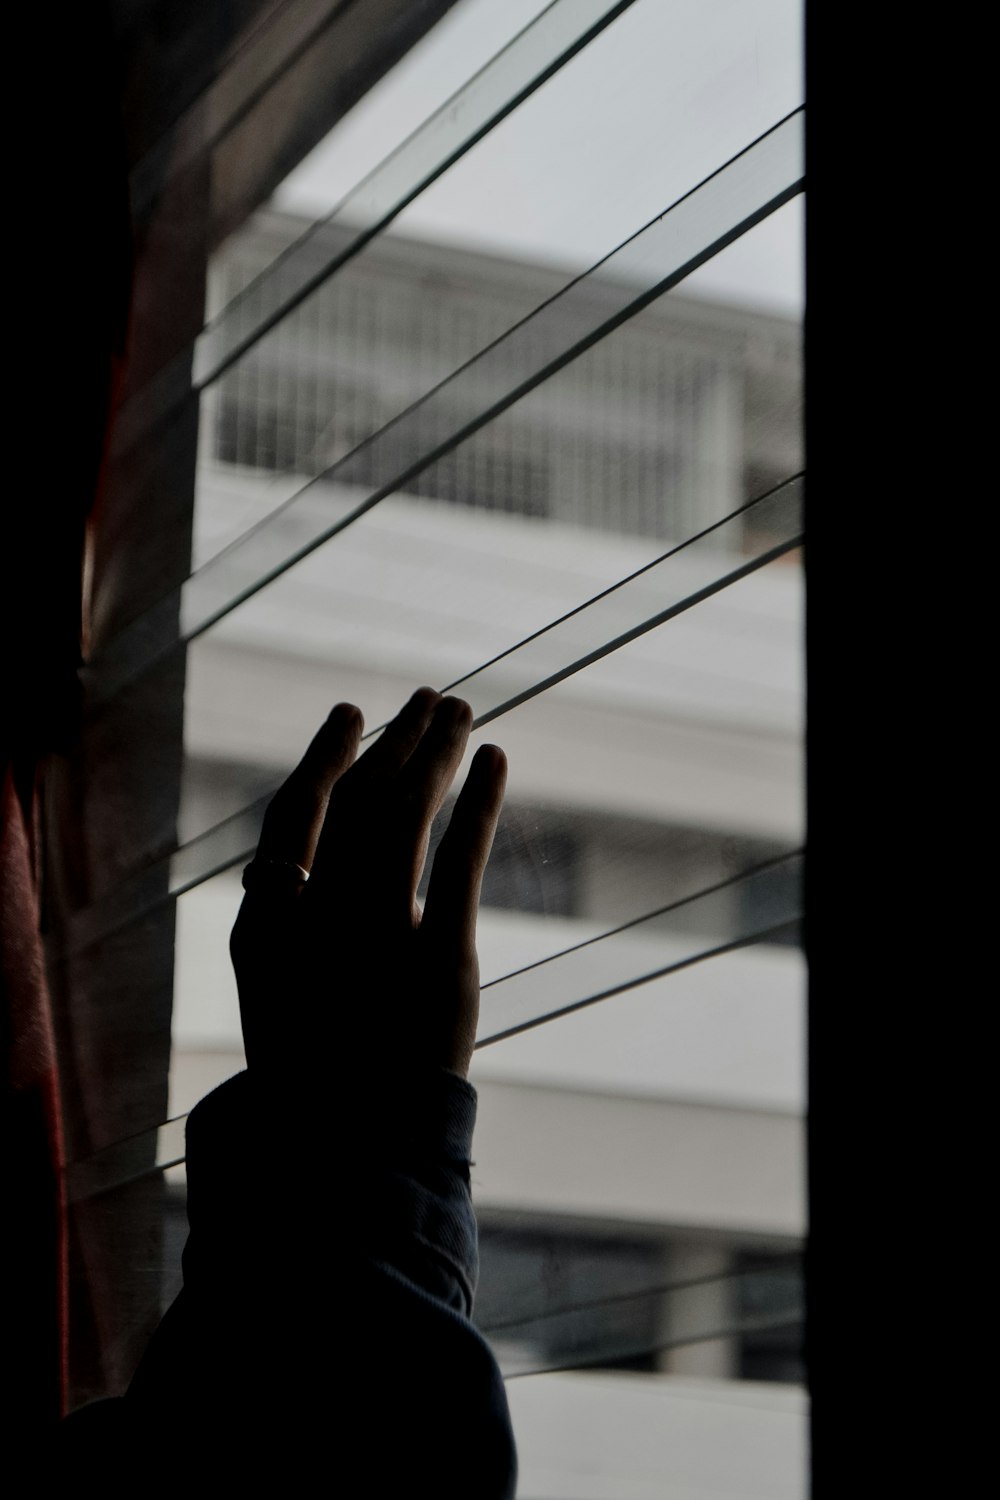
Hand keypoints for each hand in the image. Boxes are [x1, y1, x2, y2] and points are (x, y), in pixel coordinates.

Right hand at [230, 689, 506, 1078]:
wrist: (352, 1161)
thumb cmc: (313, 1075)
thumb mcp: (278, 993)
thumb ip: (293, 921)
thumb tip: (310, 860)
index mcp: (268, 924)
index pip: (297, 812)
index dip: (326, 757)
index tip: (354, 714)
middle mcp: (319, 918)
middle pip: (363, 800)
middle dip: (398, 741)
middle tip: (428, 698)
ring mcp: (380, 935)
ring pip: (411, 813)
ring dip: (437, 751)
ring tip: (461, 710)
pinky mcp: (442, 958)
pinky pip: (463, 858)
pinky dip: (481, 799)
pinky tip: (495, 758)